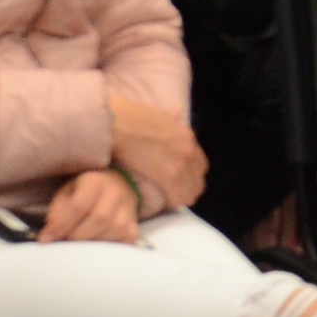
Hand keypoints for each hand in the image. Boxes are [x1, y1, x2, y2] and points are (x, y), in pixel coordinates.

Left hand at [36, 170, 143, 245]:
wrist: (119, 188)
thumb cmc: (87, 191)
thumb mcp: (68, 191)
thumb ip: (58, 210)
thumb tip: (49, 235)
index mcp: (95, 181)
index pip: (79, 205)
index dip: (61, 224)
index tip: (47, 239)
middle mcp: (115, 194)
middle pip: (96, 220)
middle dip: (74, 236)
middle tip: (62, 242)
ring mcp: (127, 213)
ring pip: (107, 235)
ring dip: (87, 245)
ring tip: (76, 244)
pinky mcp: (133, 231)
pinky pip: (116, 246)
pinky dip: (100, 251)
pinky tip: (92, 247)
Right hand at [106, 92, 207, 213]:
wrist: (116, 124)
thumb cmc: (129, 116)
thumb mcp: (158, 113)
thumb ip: (171, 118)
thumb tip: (175, 114)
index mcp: (186, 135)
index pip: (200, 164)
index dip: (191, 176)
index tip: (180, 182)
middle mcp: (189, 150)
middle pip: (198, 180)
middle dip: (188, 189)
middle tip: (174, 194)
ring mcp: (181, 164)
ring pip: (191, 192)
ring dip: (181, 197)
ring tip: (167, 200)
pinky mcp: (170, 177)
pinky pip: (178, 198)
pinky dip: (172, 202)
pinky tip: (162, 203)